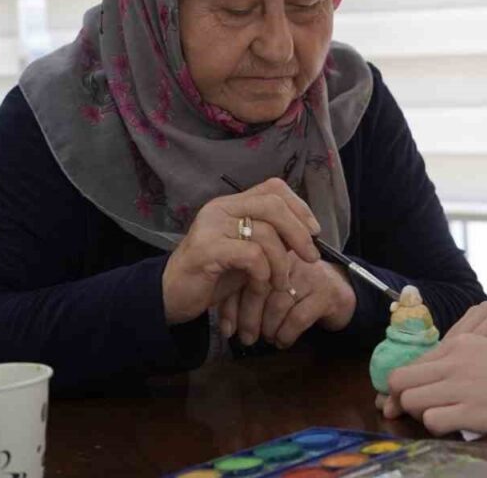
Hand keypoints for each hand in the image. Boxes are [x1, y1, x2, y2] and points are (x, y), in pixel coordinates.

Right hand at [162, 178, 320, 324]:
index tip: (315, 232)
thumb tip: (308, 235)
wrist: (171, 296)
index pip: (273, 188)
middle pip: (273, 205)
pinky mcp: (206, 249)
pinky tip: (262, 284)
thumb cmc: (213, 276)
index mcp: (231, 204)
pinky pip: (251, 254)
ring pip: (265, 233)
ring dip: (281, 263)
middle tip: (311, 257)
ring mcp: (211, 226)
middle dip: (299, 232)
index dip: (299, 207)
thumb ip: (271, 238)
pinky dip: (264, 272)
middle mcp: (220, 208)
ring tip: (281, 283)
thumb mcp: (247, 253)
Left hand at [218, 253, 355, 346]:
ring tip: (267, 338)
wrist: (339, 292)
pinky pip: (298, 317)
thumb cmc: (297, 291)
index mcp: (271, 254)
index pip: (244, 277)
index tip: (227, 329)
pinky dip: (286, 334)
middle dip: (249, 319)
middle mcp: (290, 260)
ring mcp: (310, 275)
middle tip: (246, 339)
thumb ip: (247, 295)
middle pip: (260, 289)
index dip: (232, 305)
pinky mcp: (326, 293)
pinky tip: (282, 342)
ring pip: (278, 304)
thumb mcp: (271, 289)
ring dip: (269, 327)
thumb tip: (225, 326)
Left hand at [382, 334, 486, 433]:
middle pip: (400, 381)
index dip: (404, 386)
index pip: (412, 363)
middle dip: (403, 399)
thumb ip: (464, 361)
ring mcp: (464, 385)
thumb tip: (436, 380)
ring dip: (420, 413)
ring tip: (444, 417)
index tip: (407, 400)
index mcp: (462, 344)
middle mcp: (457, 360)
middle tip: (422, 411)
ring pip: (409, 400)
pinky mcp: (475, 411)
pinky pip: (432, 421)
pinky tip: (458, 426)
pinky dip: (438, 427)